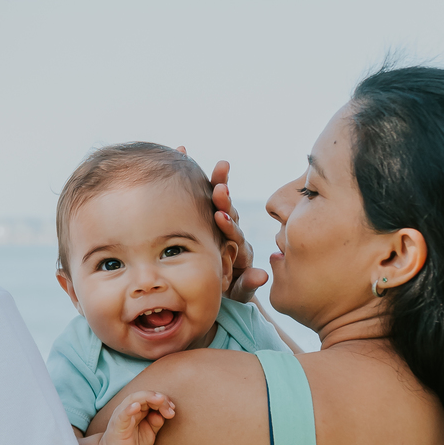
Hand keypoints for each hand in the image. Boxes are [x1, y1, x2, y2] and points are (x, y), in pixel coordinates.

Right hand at [99, 391, 175, 444]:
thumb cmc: (132, 444)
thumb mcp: (150, 432)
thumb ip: (156, 422)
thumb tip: (163, 414)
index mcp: (138, 410)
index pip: (151, 398)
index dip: (164, 401)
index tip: (173, 409)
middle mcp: (129, 409)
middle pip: (145, 396)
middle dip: (160, 399)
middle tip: (171, 407)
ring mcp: (122, 416)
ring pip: (133, 400)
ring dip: (148, 398)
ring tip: (159, 399)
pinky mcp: (117, 426)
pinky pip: (122, 415)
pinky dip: (129, 409)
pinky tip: (136, 406)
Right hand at [208, 159, 266, 303]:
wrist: (219, 290)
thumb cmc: (228, 294)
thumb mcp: (238, 293)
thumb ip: (247, 286)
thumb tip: (262, 276)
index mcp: (239, 250)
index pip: (235, 235)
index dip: (229, 226)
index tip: (221, 217)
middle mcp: (231, 232)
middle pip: (229, 212)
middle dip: (223, 200)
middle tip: (220, 189)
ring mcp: (219, 222)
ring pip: (218, 201)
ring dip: (215, 182)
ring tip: (215, 166)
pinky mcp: (206, 215)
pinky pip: (201, 194)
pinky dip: (194, 174)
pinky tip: (181, 151)